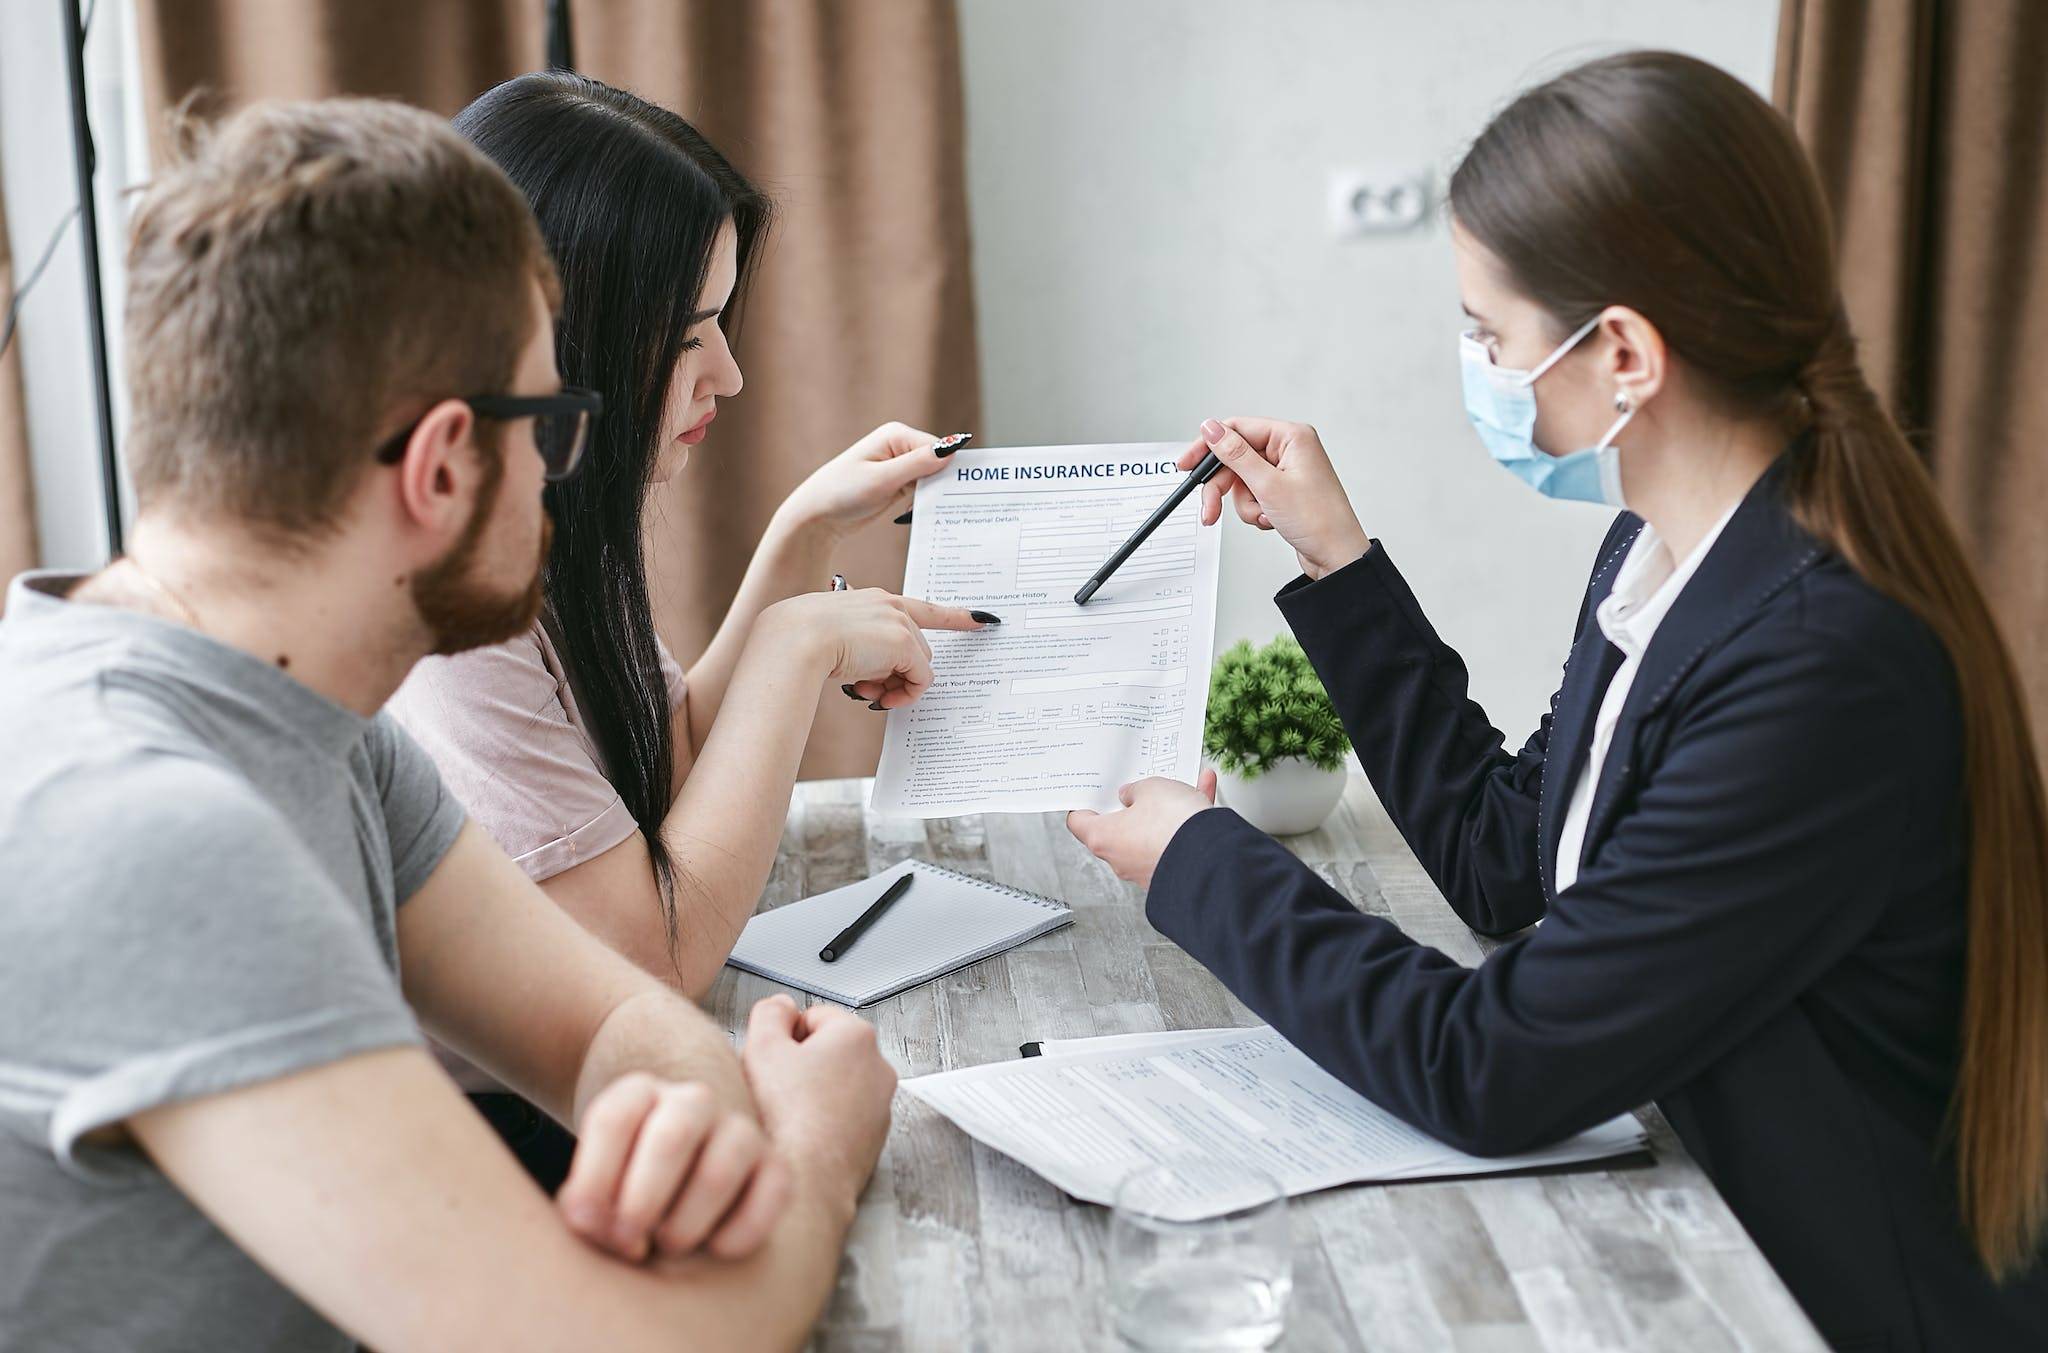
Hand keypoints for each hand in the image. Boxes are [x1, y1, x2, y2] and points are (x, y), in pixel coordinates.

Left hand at [556, 1073, 787, 1264]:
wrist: (677, 1201)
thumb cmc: (622, 1200)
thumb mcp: (592, 1195)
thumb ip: (583, 1207)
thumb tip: (593, 1222)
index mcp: (639, 1094)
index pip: (613, 1120)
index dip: (595, 1180)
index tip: (586, 1225)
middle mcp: (693, 1101)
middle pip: (671, 1138)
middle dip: (643, 1201)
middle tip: (628, 1243)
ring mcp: (740, 1130)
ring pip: (720, 1171)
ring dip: (687, 1223)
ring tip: (668, 1246)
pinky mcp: (777, 1166)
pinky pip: (773, 1193)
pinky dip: (741, 1231)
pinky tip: (715, 1250)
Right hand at [740, 996, 896, 1220]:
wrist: (806, 1181)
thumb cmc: (787, 1119)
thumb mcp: (761, 1048)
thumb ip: (769, 1013)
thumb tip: (779, 1005)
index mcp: (857, 1036)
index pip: (813, 1015)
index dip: (783, 1035)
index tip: (771, 1057)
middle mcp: (879, 1067)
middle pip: (827, 1050)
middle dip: (800, 1063)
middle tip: (774, 1086)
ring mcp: (880, 1105)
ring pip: (836, 1085)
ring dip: (811, 1093)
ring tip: (786, 1114)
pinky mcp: (874, 1137)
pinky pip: (844, 1117)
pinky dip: (823, 1121)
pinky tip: (801, 1134)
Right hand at [763, 588, 990, 707]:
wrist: (794, 639)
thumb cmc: (802, 640)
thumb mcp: (835, 638)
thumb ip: (862, 648)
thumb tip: (876, 677)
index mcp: (874, 599)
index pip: (922, 609)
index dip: (954, 616)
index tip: (983, 619)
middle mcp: (890, 604)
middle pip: (915, 650)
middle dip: (896, 675)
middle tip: (868, 690)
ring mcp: (898, 623)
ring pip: (917, 665)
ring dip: (896, 685)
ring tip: (864, 690)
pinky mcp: (903, 644)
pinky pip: (920, 679)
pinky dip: (905, 694)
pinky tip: (877, 695)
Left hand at [776, 422, 963, 540]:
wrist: (816, 517)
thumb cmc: (842, 493)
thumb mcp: (883, 479)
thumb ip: (918, 464)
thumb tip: (952, 447)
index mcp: (896, 435)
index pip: (938, 448)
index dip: (950, 469)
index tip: (960, 493)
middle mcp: (899, 446)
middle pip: (938, 462)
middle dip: (944, 483)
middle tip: (956, 507)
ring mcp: (898, 465)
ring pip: (932, 478)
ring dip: (935, 495)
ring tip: (939, 513)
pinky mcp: (896, 484)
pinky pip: (921, 490)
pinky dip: (925, 502)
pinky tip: (923, 515)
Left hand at [1066, 770, 1218, 888]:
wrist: (1213, 858)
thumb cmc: (1172, 825)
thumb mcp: (1151, 788)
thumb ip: (1137, 789)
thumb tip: (1133, 796)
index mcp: (1104, 838)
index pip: (1079, 823)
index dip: (1083, 804)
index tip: (1090, 794)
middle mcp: (1121, 859)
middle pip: (1117, 828)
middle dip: (1130, 807)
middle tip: (1138, 788)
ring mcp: (1146, 868)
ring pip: (1152, 832)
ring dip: (1165, 810)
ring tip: (1182, 786)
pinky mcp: (1173, 871)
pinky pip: (1176, 840)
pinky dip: (1188, 821)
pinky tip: (1204, 793)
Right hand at [1181, 418, 1370, 579]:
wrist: (1337, 557)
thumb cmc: (1318, 520)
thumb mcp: (1268, 485)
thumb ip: (1235, 454)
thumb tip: (1211, 428)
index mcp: (1291, 437)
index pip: (1237, 429)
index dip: (1209, 446)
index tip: (1187, 464)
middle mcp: (1289, 450)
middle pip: (1236, 458)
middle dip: (1223, 487)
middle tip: (1209, 508)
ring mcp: (1286, 472)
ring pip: (1242, 481)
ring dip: (1244, 504)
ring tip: (1261, 516)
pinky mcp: (1283, 492)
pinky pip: (1253, 495)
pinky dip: (1254, 510)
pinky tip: (1269, 520)